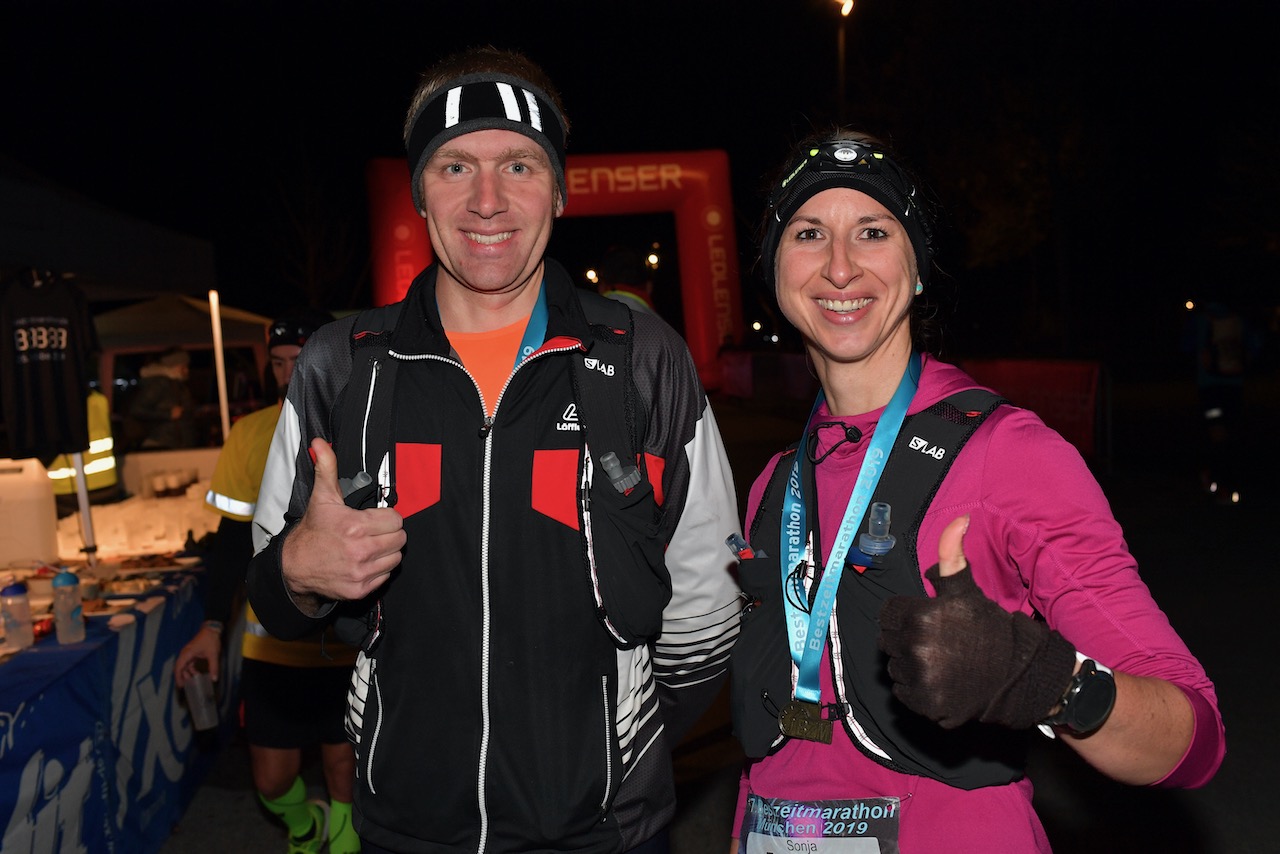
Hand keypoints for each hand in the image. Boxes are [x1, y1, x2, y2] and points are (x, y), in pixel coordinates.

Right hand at [174, 626, 221, 686]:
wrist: (212, 629)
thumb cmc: (210, 640)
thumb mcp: (213, 654)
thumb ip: (213, 667)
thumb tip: (214, 678)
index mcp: (187, 653)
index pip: (179, 667)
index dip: (178, 677)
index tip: (180, 685)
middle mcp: (185, 653)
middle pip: (180, 667)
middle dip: (182, 677)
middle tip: (186, 686)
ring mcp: (188, 652)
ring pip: (184, 665)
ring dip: (187, 673)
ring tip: (192, 681)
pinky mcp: (192, 652)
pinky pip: (188, 662)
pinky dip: (191, 668)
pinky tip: (196, 674)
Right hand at [282, 438, 405, 601]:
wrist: (295, 565)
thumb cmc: (313, 531)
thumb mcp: (322, 497)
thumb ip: (326, 468)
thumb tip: (320, 443)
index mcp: (355, 527)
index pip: (396, 520)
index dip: (387, 517)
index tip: (375, 518)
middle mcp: (360, 551)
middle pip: (400, 539)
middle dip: (389, 534)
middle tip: (374, 532)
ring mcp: (361, 572)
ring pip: (396, 558)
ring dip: (387, 551)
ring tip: (370, 546)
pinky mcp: (360, 589)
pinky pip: (386, 576)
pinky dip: (379, 569)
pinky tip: (365, 561)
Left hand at [877, 515, 1076, 728]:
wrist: (1018, 674)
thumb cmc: (989, 628)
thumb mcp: (967, 589)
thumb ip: (952, 553)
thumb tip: (960, 518)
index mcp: (919, 615)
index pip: (888, 614)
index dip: (906, 616)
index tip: (928, 622)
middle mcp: (916, 647)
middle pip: (888, 641)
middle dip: (906, 640)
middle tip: (937, 643)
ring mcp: (920, 678)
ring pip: (895, 667)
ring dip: (910, 665)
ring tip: (942, 662)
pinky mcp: (925, 703)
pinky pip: (903, 693)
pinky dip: (917, 690)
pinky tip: (942, 681)